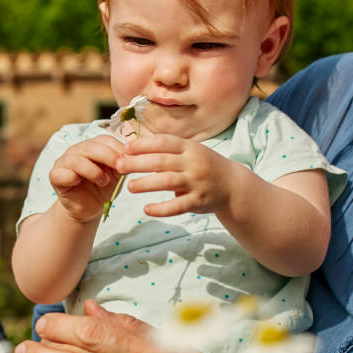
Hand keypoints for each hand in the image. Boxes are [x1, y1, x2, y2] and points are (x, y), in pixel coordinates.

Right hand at [47, 135, 125, 222]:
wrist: (89, 208)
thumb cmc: (103, 188)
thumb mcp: (117, 175)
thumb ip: (122, 163)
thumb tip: (133, 154)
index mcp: (93, 146)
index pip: (104, 139)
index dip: (117, 147)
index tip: (130, 159)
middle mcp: (77, 150)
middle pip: (90, 146)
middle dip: (108, 156)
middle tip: (119, 167)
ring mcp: (64, 162)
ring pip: (76, 159)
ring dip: (93, 170)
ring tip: (103, 181)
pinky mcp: (55, 176)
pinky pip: (61, 173)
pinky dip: (72, 177)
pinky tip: (79, 183)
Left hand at [117, 134, 241, 217]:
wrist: (233, 185)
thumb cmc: (203, 165)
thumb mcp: (190, 152)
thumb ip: (167, 150)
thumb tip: (134, 147)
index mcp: (189, 148)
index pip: (163, 142)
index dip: (143, 144)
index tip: (125, 148)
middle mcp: (193, 163)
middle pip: (161, 161)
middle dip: (138, 163)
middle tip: (119, 166)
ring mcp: (197, 182)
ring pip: (168, 182)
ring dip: (147, 184)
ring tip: (130, 187)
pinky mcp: (199, 201)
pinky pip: (178, 206)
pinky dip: (162, 209)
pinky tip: (147, 209)